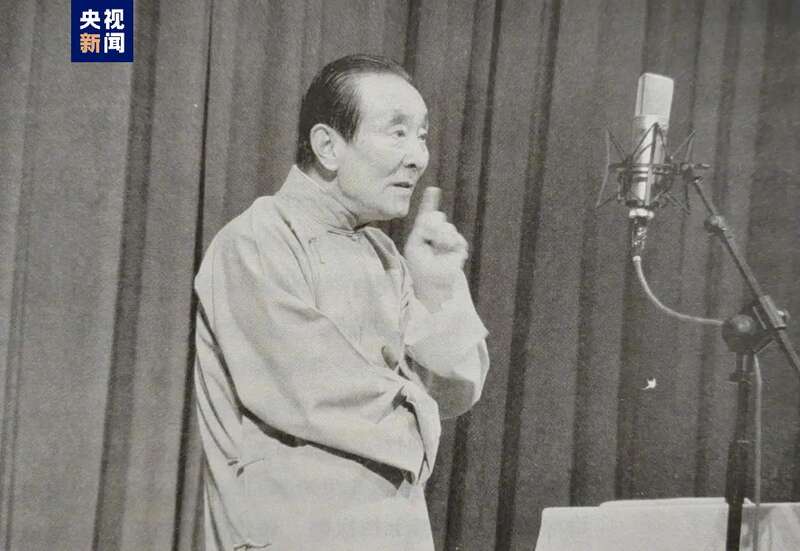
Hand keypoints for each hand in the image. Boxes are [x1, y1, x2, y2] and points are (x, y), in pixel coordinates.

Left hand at [403, 187, 468, 311]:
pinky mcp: (454, 252)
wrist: (441, 296)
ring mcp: (443, 247)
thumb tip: (436, 217)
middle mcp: (429, 242)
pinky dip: (456, 245)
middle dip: (438, 227)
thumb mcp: (417, 250)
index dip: (428, 204)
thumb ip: (425, 231)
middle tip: (437, 240)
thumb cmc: (424, 277)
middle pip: (437, 220)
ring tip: (445, 251)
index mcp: (416, 242)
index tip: (433, 189)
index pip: (423, 219)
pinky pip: (458, 239)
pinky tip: (455, 256)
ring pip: (448, 229)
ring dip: (447, 237)